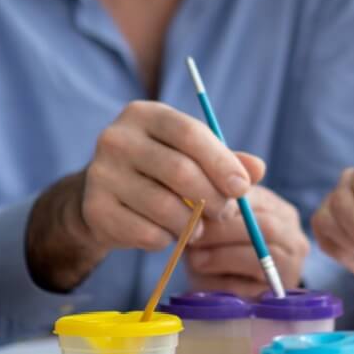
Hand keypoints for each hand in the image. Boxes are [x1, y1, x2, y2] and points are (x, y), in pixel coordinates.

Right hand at [29, 101, 255, 290]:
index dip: (221, 162)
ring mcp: (100, 173)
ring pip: (164, 206)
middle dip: (213, 197)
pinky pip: (146, 232)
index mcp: (145, 114)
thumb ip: (228, 160)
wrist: (107, 197)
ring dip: (191, 223)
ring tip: (198, 225)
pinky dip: (167, 238)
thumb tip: (258, 169)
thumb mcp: (194, 156)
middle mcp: (116, 139)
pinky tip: (167, 232)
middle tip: (226, 212)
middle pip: (179, 171)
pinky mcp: (95, 209)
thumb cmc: (162, 170)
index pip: (189, 133)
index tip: (243, 187)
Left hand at [186, 158, 307, 296]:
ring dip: (222, 254)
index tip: (193, 207)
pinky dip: (224, 279)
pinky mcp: (277, 292)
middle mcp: (293, 234)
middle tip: (192, 234)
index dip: (223, 201)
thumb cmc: (212, 247)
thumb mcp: (212, 217)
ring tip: (195, 256)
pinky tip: (205, 277)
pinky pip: (252, 284)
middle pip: (265, 226)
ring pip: (260, 253)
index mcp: (277, 209)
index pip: (258, 198)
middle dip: (223, 230)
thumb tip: (220, 158)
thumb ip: (214, 189)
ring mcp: (292, 264)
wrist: (219, 292)